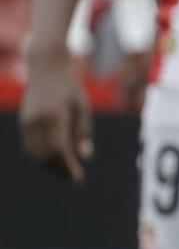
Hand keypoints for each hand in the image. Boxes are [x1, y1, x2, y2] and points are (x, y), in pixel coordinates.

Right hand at [20, 55, 92, 182]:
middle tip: (74, 178)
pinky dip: (40, 157)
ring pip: (34, 153)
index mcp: (54, 117)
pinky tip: (54, 160)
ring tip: (65, 171)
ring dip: (49, 166)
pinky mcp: (23, 122)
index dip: (68, 167)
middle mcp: (36, 121)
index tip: (78, 178)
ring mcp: (27, 122)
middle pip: (45, 156)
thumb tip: (85, 157)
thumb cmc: (70, 88)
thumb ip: (83, 133)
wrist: (46, 69)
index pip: (59, 151)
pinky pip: (30, 146)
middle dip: (59, 170)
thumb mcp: (83, 108)